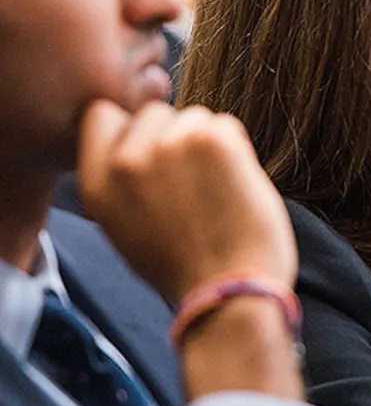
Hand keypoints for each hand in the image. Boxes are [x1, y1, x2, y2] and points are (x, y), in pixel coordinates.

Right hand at [77, 100, 297, 306]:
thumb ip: (122, 181)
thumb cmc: (187, 268)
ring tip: (217, 192)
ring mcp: (168, 146)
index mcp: (96, 184)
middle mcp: (125, 161)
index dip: (133, 130)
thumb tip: (137, 143)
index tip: (155, 156)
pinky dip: (238, 150)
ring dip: (209, 143)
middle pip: (154, 113)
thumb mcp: (126, 228)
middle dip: (175, 136)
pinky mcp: (211, 140)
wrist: (230, 292)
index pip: (101, 116)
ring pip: (194, 116)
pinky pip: (227, 125)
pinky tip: (237, 186)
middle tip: (195, 182)